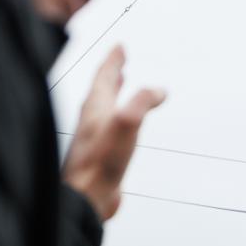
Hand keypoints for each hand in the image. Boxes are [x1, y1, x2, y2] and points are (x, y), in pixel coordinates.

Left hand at [62, 45, 165, 221]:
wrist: (86, 198)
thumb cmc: (101, 161)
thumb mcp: (127, 121)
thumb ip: (143, 101)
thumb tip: (159, 90)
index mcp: (96, 107)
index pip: (104, 76)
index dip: (113, 60)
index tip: (119, 47)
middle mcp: (92, 119)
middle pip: (102, 89)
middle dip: (112, 73)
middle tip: (120, 61)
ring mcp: (94, 137)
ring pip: (104, 107)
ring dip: (114, 93)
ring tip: (121, 84)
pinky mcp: (100, 155)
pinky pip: (110, 127)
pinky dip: (118, 116)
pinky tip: (124, 125)